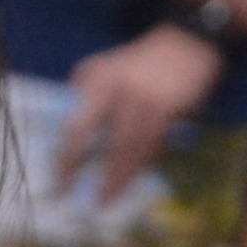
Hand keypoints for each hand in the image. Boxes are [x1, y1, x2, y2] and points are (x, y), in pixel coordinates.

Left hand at [56, 26, 223, 198]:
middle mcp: (122, 90)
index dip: (68, 159)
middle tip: (90, 203)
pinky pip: (155, 144)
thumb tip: (67, 132)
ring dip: (122, 178)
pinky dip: (143, 164)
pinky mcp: (171, 108)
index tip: (61, 184)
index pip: (77, 126)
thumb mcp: (103, 67)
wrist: (185, 43)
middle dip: (100, 177)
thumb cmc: (137, 62)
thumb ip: (83, 93)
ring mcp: (149, 100)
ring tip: (110, 200)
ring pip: (134, 149)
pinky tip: (133, 179)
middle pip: (109, 144)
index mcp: (99, 81)